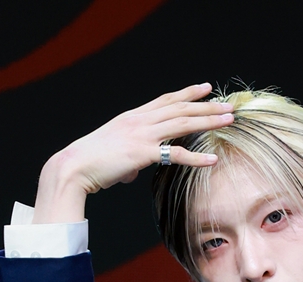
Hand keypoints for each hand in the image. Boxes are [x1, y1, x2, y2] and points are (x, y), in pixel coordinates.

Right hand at [32, 83, 232, 222]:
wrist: (74, 166)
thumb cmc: (92, 163)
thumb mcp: (114, 154)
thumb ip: (128, 159)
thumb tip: (132, 171)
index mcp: (133, 117)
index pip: (165, 100)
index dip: (187, 93)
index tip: (205, 88)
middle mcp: (140, 120)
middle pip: (180, 108)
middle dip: (206, 105)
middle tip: (227, 104)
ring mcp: (142, 135)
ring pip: (182, 123)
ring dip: (208, 120)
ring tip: (228, 119)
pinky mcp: (143, 153)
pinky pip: (176, 154)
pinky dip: (197, 158)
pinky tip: (212, 159)